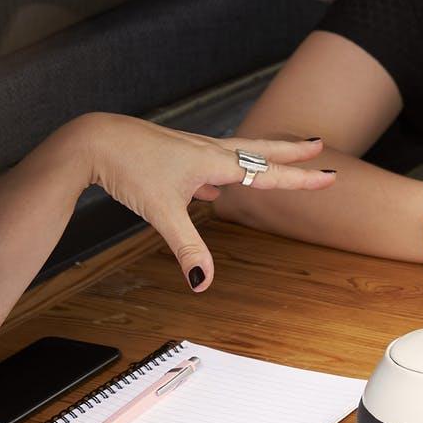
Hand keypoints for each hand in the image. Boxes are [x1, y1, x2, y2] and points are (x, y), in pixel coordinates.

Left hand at [53, 114, 332, 290]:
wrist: (94, 140)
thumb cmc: (128, 167)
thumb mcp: (161, 211)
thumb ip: (187, 247)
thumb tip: (204, 282)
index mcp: (213, 161)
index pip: (266, 173)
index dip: (300, 178)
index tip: (329, 176)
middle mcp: (207, 149)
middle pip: (259, 149)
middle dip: (290, 151)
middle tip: (318, 144)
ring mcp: (190, 148)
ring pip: (236, 151)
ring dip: (261, 155)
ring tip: (278, 158)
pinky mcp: (173, 152)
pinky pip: (210, 160)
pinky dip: (224, 169)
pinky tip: (212, 184)